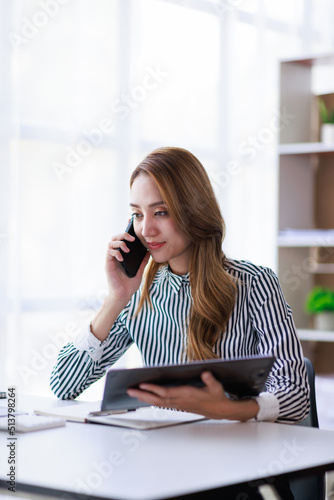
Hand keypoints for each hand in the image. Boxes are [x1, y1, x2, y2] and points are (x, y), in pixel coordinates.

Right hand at [105, 231, 149, 303]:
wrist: (123, 295)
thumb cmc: (129, 285)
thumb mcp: (139, 271)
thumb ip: (143, 262)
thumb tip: (148, 251)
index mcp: (123, 256)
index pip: (122, 240)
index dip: (125, 232)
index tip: (131, 225)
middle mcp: (116, 256)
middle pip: (115, 238)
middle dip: (123, 235)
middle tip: (132, 238)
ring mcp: (111, 260)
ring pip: (110, 243)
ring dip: (119, 243)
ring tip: (127, 249)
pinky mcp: (108, 264)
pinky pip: (109, 253)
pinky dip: (116, 252)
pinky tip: (122, 258)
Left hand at [127, 371, 258, 420]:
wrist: (221, 411)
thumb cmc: (217, 397)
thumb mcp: (216, 387)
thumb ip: (210, 379)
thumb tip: (205, 373)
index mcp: (187, 395)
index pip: (166, 393)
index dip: (154, 389)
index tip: (142, 384)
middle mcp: (180, 401)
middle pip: (157, 399)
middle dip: (142, 394)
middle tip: (129, 390)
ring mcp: (179, 404)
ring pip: (158, 402)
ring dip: (145, 398)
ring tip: (133, 393)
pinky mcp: (179, 405)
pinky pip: (162, 404)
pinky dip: (152, 400)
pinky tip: (146, 398)